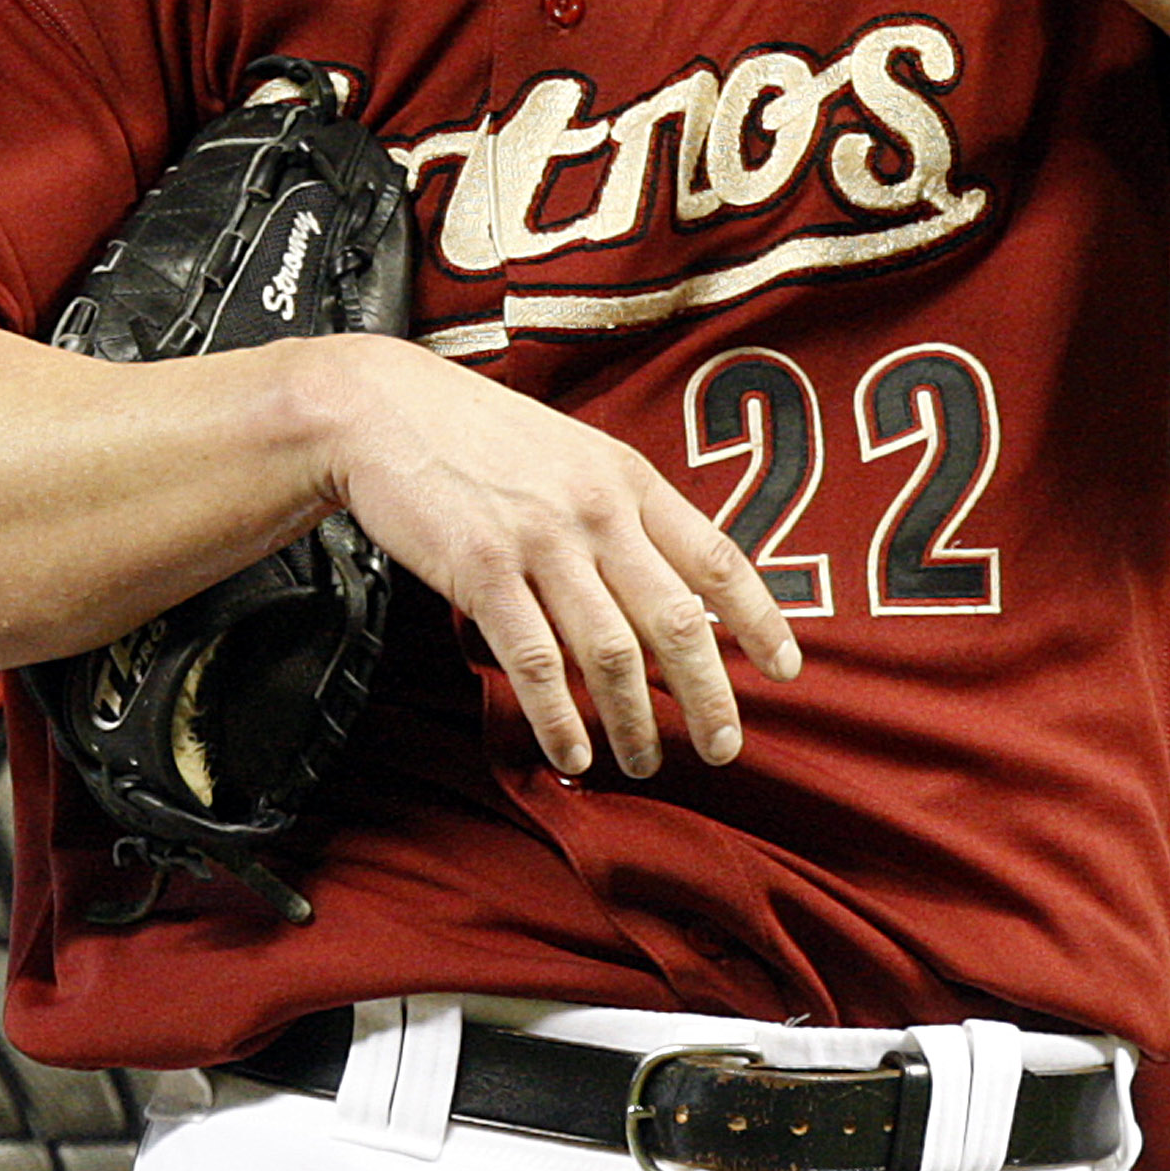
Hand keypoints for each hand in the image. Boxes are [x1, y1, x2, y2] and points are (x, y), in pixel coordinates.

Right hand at [310, 336, 799, 776]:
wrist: (383, 408)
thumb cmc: (481, 435)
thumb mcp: (575, 453)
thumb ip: (625, 511)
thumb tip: (677, 583)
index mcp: (629, 478)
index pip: (718, 557)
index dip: (760, 619)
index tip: (787, 670)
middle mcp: (598, 510)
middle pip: (676, 618)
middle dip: (709, 694)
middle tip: (725, 747)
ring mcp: (541, 541)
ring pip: (610, 651)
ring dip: (633, 720)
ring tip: (645, 762)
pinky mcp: (482, 570)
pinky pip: (534, 661)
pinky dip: (558, 718)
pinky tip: (573, 753)